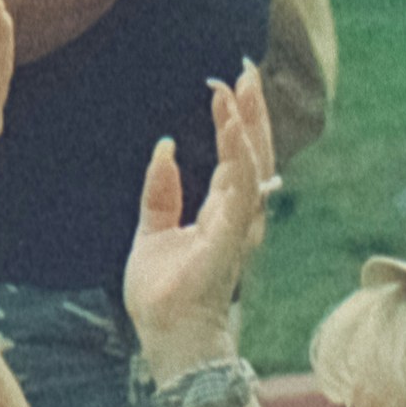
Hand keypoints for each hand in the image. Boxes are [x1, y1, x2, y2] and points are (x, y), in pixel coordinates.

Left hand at [117, 61, 278, 365]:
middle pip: (253, 151)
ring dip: (247, 122)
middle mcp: (239, 215)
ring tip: (239, 85)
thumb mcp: (152, 232)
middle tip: (246, 69)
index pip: (234, 156)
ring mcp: (239, 226)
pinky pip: (241, 187)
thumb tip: (163, 148)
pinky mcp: (232, 236)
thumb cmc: (163, 296)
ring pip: (252, 162)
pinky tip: (233, 125)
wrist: (166, 337)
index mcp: (222, 213)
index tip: (227, 84)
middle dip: (252, 110)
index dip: (233, 120)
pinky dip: (239, 153)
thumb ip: (161, 192)